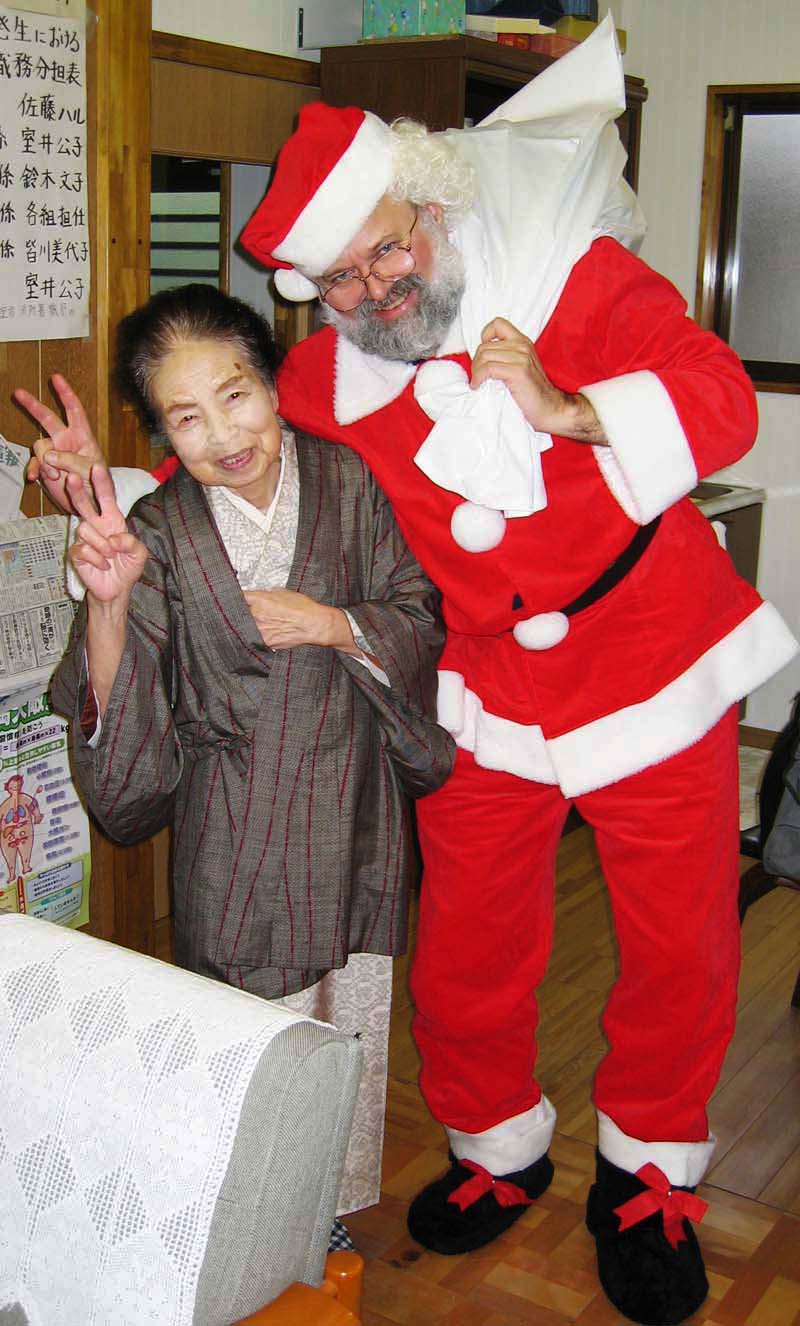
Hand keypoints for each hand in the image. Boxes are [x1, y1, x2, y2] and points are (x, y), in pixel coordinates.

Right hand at [13, 374, 104, 511]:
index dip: (65, 393)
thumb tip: (50, 455)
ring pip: (40, 447)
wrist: (92, 504)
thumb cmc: (99, 484)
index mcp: (82, 436)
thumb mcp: (92, 471)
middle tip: (18, 393)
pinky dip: (34, 470)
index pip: (74, 410)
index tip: (56, 378)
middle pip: (47, 419)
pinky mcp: (46, 468)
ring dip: (45, 462)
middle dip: (33, 405)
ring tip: (56, 476)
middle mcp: (66, 441)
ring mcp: (55, 454)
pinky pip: (35, 463)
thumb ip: (72, 461)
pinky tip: (34, 477)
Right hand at [68, 465, 147, 604]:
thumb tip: (113, 539)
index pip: (106, 498)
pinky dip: (96, 559)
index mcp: (112, 520)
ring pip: (85, 529)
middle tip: (72, 477)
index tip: (97, 467)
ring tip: (110, 557)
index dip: (102, 483)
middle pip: (83, 503)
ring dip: (102, 545)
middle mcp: (96, 525)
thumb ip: (131, 543)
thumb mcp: (139, 554)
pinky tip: (102, 565)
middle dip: (77, 490)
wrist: (117, 589)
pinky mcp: (77, 553)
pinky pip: (83, 549)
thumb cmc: (127, 567)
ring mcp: (85, 539)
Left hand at [243, 589, 350, 651]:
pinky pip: (255, 639)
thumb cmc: (303, 608)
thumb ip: (267, 593)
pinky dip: (257, 636)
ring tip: (260, 624)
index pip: (238, 597)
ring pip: (245, 628)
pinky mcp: (265, 642)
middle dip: (242, 613)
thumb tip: (261, 594)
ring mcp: (260, 630)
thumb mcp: (284, 592)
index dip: (236, 598)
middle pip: (239, 614)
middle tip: (248, 614)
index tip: (235, 599)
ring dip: (249, 626)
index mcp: (260, 600)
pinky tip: (265, 633)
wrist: (313, 624)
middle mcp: (257, 615)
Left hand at [471, 317, 606, 442]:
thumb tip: (480, 358)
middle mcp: (522, 346)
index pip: (498, 323)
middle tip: (478, 377)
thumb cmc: (532, 393)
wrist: (550, 408)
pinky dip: (478, 378)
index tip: (483, 355)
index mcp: (523, 342)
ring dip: (476, 371)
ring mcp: (521, 357)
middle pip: (485, 346)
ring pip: (484, 356)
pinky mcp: (518, 371)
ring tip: (478, 382)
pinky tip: (478, 386)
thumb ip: (505, 357)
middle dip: (476, 363)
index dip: (485, 335)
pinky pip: (488, 369)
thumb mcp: (520, 367)